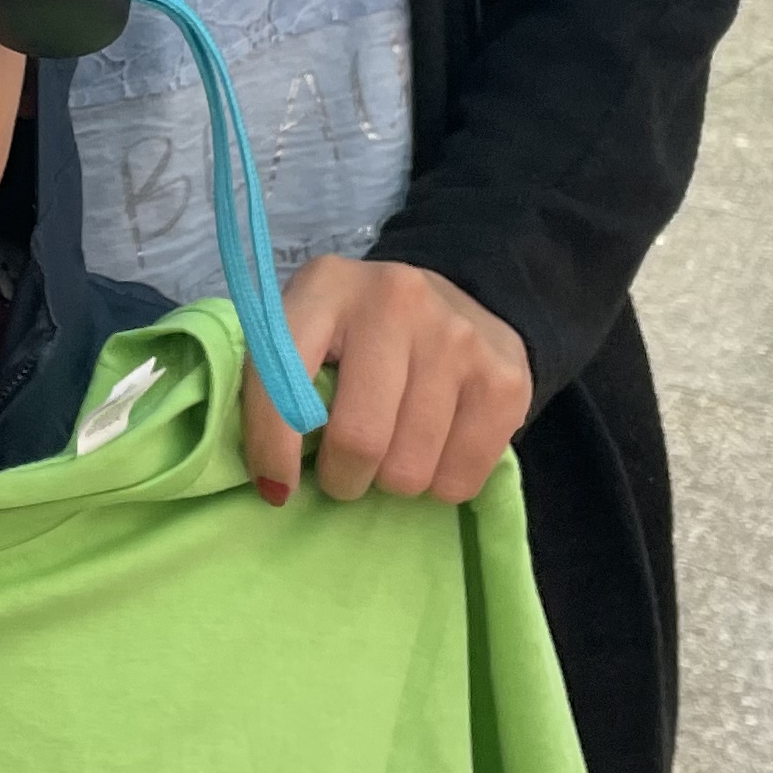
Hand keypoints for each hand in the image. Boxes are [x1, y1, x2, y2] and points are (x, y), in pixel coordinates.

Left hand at [242, 257, 530, 509]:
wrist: (462, 296)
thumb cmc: (362, 332)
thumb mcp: (311, 328)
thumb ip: (279, 379)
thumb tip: (267, 475)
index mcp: (326, 286)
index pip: (283, 379)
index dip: (272, 446)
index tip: (276, 486)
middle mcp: (395, 300)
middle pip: (358, 439)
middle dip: (342, 476)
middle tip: (345, 468)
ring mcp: (456, 337)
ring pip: (409, 470)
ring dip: (392, 482)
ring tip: (393, 451)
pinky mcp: (505, 379)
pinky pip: (459, 480)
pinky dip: (440, 485)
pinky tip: (436, 449)